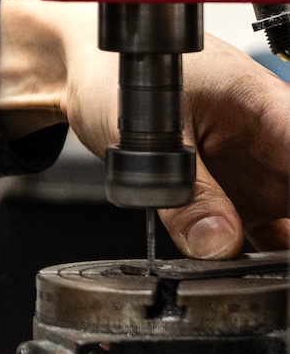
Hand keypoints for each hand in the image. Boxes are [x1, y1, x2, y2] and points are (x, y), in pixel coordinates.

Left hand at [0, 0, 288, 257]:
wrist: (83, 74)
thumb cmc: (117, 73)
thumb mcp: (147, 135)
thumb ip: (185, 192)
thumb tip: (218, 244)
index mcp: (266, 104)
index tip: (286, 227)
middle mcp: (275, 140)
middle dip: (289, 232)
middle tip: (271, 271)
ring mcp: (259, 171)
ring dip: (278, 253)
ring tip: (261, 280)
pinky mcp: (238, 195)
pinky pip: (266, 233)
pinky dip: (260, 256)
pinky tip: (244, 278)